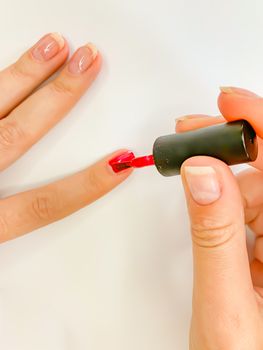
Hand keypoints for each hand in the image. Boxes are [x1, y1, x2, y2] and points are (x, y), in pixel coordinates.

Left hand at [0, 33, 131, 243]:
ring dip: (24, 75)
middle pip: (19, 135)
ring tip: (53, 46)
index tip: (121, 163)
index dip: (86, 186)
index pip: (44, 205)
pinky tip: (6, 66)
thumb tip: (43, 208)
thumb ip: (11, 226)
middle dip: (59, 98)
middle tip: (87, 65)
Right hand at [176, 87, 262, 348]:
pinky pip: (246, 213)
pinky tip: (206, 203)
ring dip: (220, 179)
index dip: (260, 125)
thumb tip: (202, 173)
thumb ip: (214, 237)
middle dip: (228, 149)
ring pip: (253, 193)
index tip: (229, 100)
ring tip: (187, 174)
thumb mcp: (225, 305)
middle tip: (191, 137)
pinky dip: (222, 202)